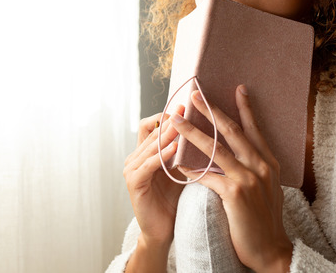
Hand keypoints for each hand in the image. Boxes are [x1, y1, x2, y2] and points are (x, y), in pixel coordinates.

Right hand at [123, 107, 185, 248]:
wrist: (164, 230)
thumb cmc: (175, 200)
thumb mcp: (180, 169)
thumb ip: (184, 150)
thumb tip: (203, 127)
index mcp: (145, 152)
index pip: (152, 125)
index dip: (167, 114)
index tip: (186, 106)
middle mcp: (135, 157)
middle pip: (151, 131)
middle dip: (170, 120)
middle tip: (186, 108)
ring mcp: (132, 169)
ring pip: (150, 145)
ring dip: (166, 135)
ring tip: (182, 125)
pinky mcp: (134, 182)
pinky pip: (148, 164)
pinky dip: (161, 155)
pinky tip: (175, 149)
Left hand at [172, 86, 291, 272]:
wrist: (271, 250)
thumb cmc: (264, 220)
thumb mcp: (265, 188)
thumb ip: (254, 168)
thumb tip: (239, 154)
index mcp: (268, 162)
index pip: (254, 129)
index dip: (245, 108)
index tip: (238, 88)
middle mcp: (261, 165)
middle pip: (232, 131)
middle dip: (211, 110)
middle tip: (195, 95)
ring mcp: (249, 178)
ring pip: (215, 149)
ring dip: (193, 132)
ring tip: (176, 121)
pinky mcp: (236, 193)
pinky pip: (207, 176)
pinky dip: (191, 169)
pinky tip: (177, 163)